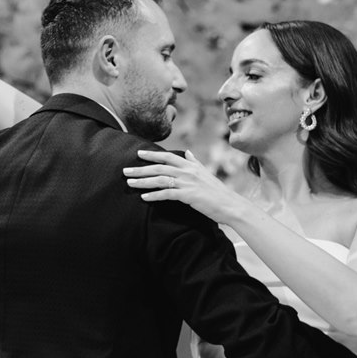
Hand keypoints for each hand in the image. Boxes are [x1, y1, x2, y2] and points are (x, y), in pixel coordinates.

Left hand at [123, 147, 242, 224]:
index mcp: (191, 165)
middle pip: (159, 167)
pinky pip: (167, 194)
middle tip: (125, 171)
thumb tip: (188, 152)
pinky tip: (144, 197)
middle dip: (141, 169)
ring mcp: (188, 183)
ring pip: (160, 179)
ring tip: (129, 183)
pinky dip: (154, 195)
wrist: (230, 205)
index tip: (138, 154)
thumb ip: (195, 162)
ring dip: (143, 181)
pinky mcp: (188, 195)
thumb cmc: (218, 192)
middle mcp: (188, 171)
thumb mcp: (206, 173)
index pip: (167, 156)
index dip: (152, 154)